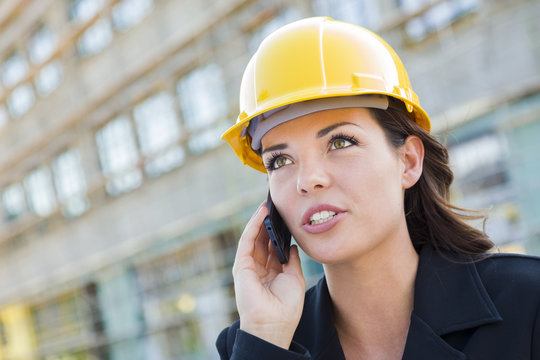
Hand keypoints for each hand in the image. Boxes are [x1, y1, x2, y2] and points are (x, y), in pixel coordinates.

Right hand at [232, 201, 305, 348]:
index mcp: (271, 272)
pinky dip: (254, 225)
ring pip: (253, 237)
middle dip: (269, 223)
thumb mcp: (294, 278)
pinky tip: (262, 213)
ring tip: (269, 204)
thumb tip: (292, 245)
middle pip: (262, 240)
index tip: (285, 216)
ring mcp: (249, 267)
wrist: (274, 323)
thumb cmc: (286, 306)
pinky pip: (247, 241)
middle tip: (277, 205)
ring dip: (260, 220)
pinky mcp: (241, 266)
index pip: (273, 246)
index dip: (278, 231)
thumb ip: (292, 260)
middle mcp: (258, 268)